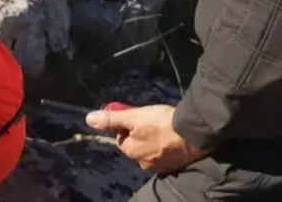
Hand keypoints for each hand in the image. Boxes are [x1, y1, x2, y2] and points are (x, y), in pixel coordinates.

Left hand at [85, 104, 205, 173]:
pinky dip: (166, 145)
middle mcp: (143, 163)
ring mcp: (160, 166)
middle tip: (152, 119)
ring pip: (150, 149)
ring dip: (153, 139)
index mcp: (131, 152)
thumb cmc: (161, 123)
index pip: (121, 138)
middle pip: (135, 144)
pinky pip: (164, 153)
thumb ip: (112, 119)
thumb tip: (89, 119)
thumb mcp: (133, 117)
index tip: (137, 115)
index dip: (127, 125)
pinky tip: (172, 135)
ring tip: (164, 126)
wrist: (193, 132)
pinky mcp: (174, 164)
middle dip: (140, 132)